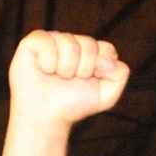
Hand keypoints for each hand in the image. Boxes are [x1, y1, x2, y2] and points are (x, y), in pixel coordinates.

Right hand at [10, 29, 130, 127]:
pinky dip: (47, 62)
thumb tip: (107, 59)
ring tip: (56, 77)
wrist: (45, 116)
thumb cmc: (73, 104)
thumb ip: (119, 75)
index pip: (107, 49)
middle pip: (89, 44)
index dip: (100, 68)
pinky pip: (46, 41)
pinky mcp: (35, 41)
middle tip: (70, 81)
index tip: (89, 81)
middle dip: (82, 69)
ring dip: (64, 68)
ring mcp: (54, 40)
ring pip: (68, 42)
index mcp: (93, 53)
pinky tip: (44, 70)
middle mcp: (74, 43)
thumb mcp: (107, 96)